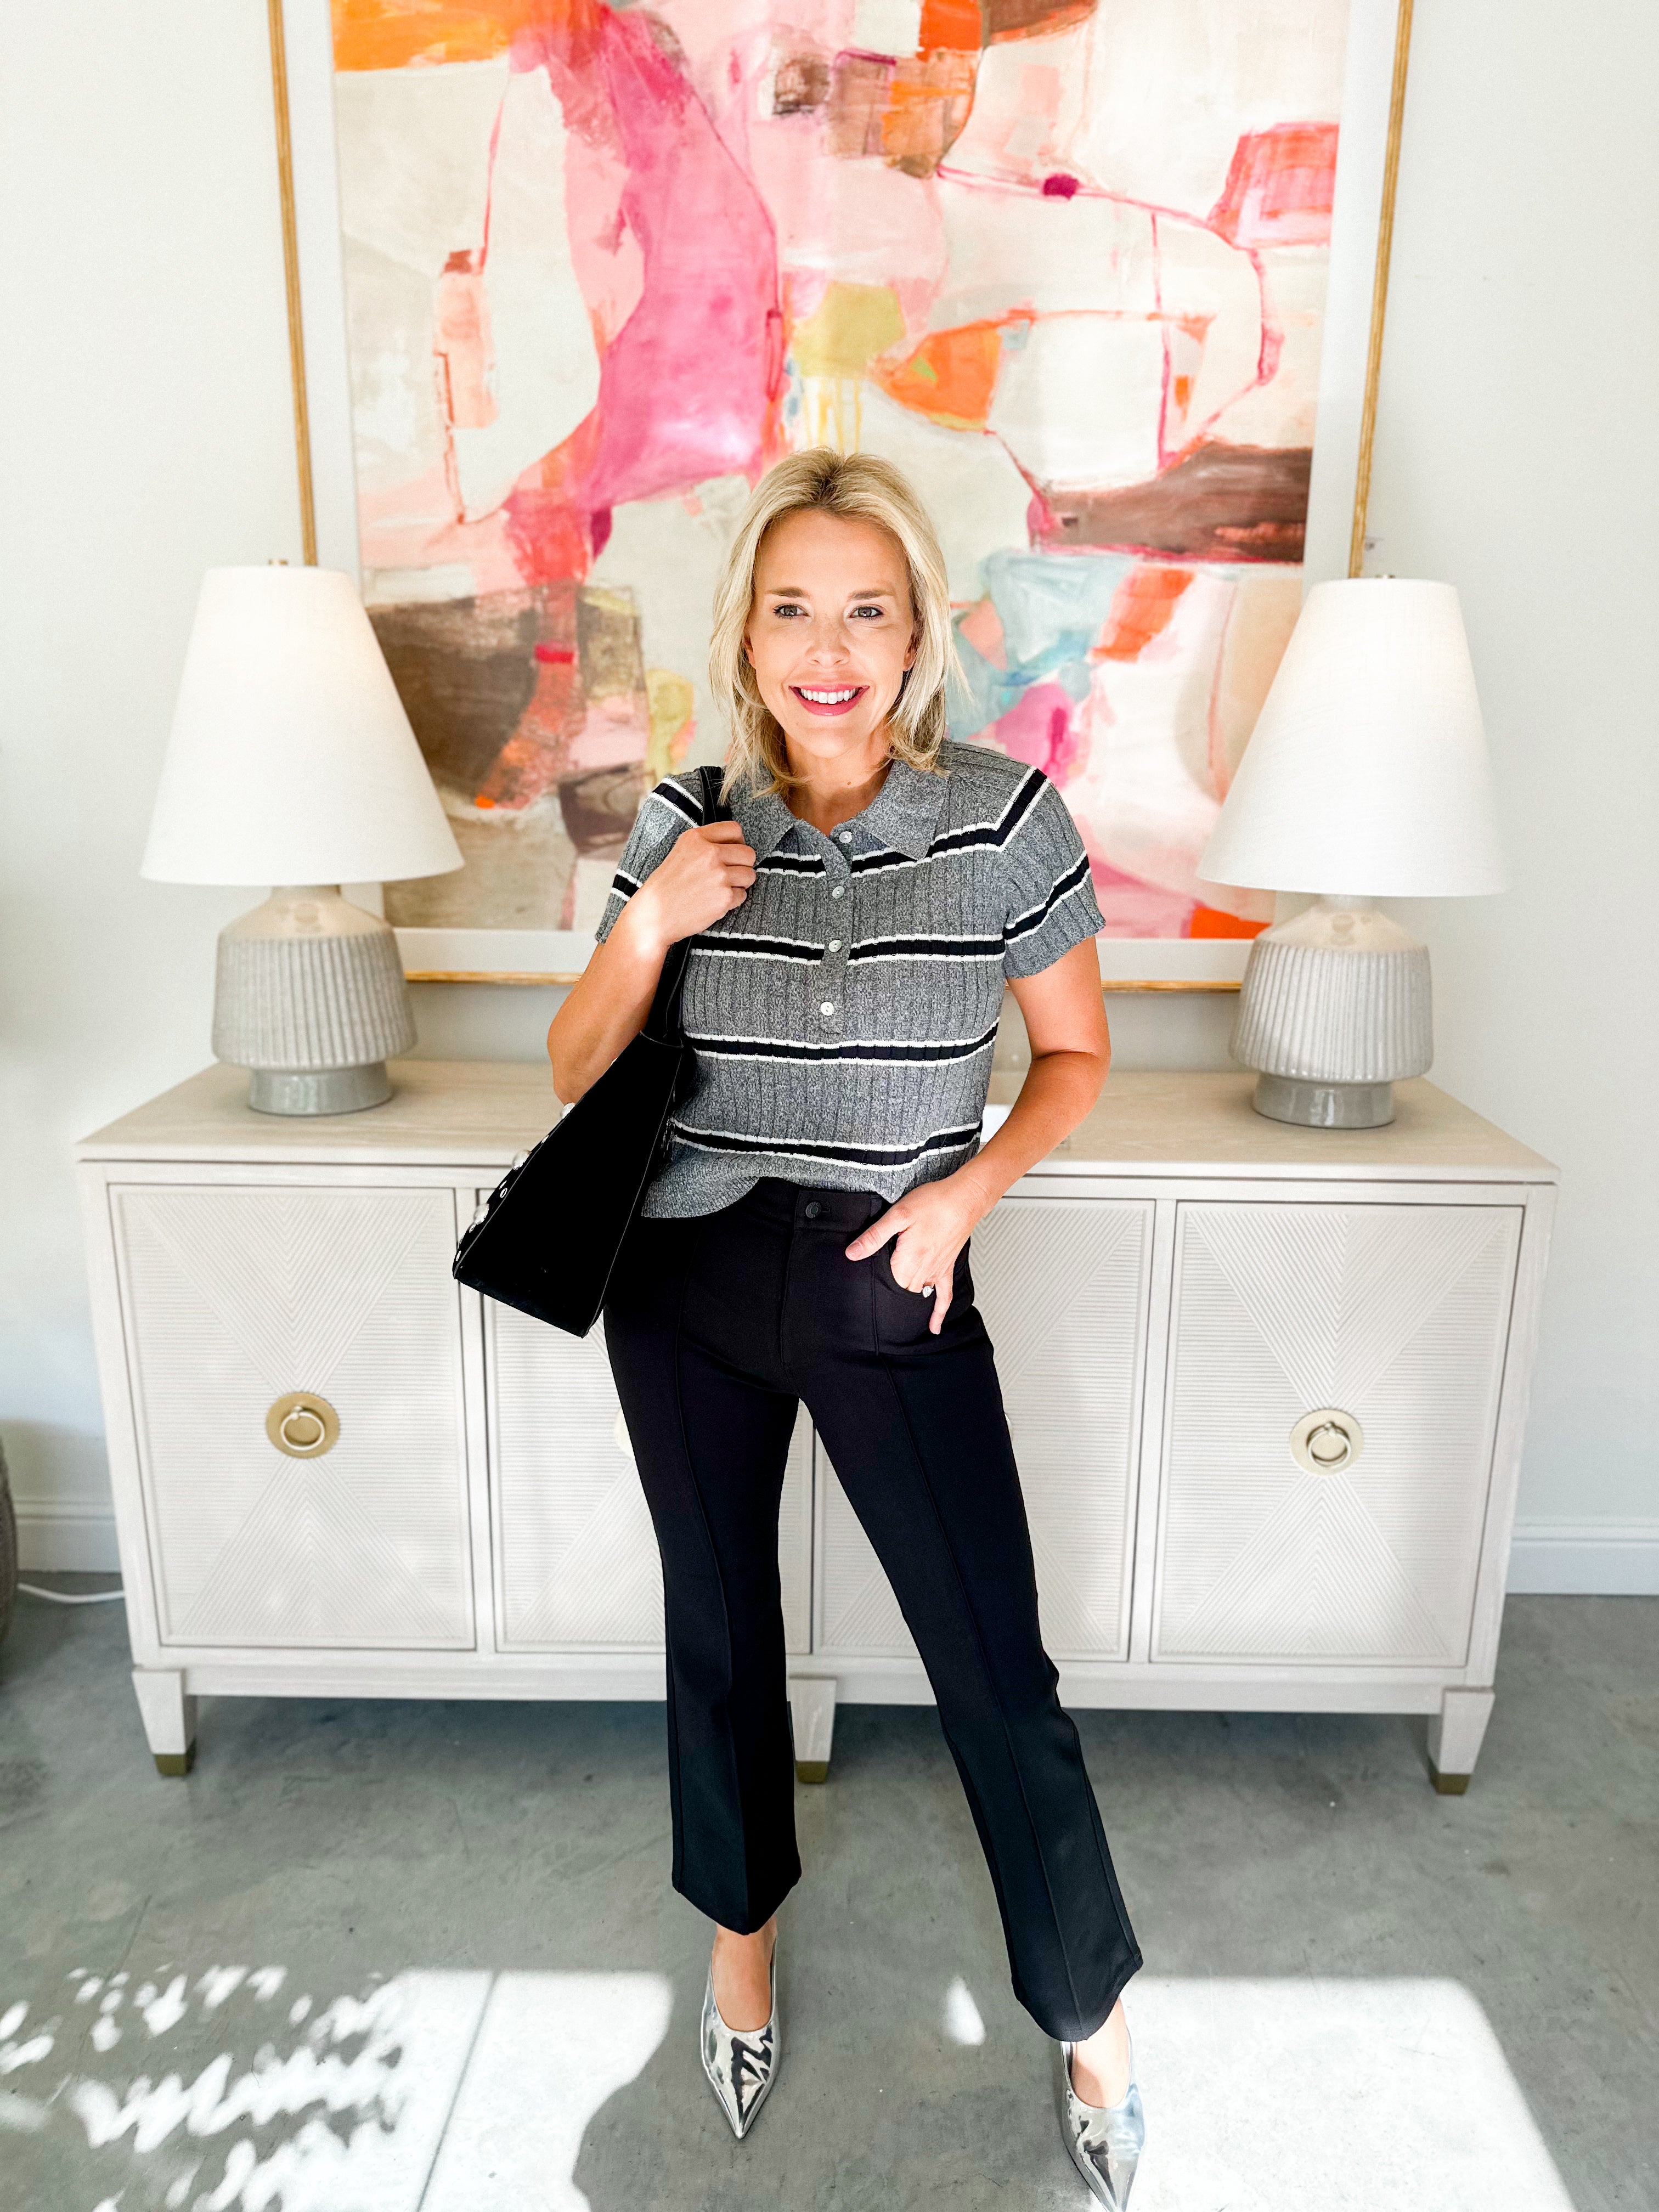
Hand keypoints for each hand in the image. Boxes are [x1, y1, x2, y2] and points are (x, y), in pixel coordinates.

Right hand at [630, 822, 755, 952]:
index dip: (738, 842)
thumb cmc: (666, 887)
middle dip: (743, 865)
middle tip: (731, 874)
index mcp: (696, 838)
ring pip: (749, 875)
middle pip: (748, 853)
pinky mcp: (725, 896)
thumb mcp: (680, 852)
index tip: (734, 851)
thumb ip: (705, 845)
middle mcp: (709, 853)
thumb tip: (734, 845)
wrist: (654, 915)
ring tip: (721, 889)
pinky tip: (714, 901)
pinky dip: (733, 901)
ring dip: (741, 883)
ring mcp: (719, 875)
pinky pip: (743, 895)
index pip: (734, 829)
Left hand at [844, 1170, 993, 1333]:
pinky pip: (944, 1296)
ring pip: (918, 1296)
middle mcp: (924, 1270)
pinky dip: (938, 1313)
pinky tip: (934, 1326)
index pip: (886, 1284)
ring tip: (893, 1318)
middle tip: (874, 1305)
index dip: (873, 1287)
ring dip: (907, 1305)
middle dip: (888, 1297)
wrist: (965, 1199)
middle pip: (901, 1292)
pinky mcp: (947, 1268)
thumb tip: (853, 1253)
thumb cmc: (935, 1203)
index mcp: (909, 1260)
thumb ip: (874, 1236)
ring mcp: (937, 1271)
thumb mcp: (898, 1214)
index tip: (862, 1291)